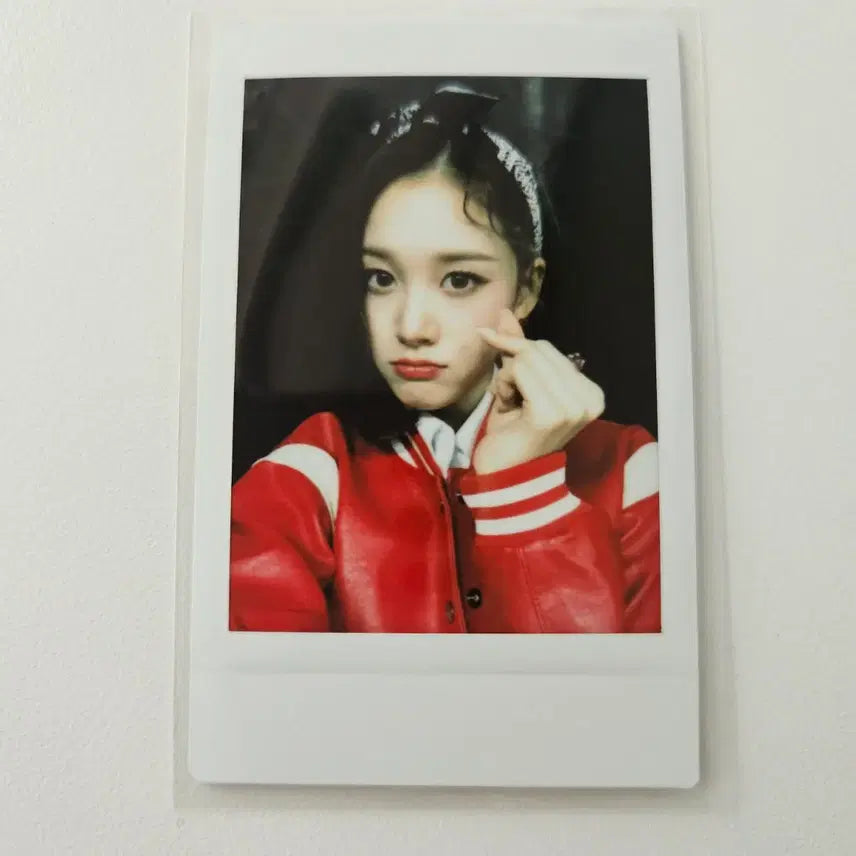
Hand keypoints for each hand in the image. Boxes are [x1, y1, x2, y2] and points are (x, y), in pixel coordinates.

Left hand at [472, 309, 604, 473]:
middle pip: (538, 350)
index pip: (548, 350)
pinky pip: (519, 371)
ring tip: (512, 406)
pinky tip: (509, 409)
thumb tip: (505, 312)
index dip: (517, 350)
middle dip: (513, 367)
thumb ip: (516, 348)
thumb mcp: (517, 384)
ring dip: (508, 379)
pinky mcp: (552, 413)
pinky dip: (505, 386)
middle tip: (510, 398)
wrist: (506, 477)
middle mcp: (590, 399)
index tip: (498, 358)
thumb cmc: (513, 433)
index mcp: (591, 393)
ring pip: (527, 358)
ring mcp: (573, 407)